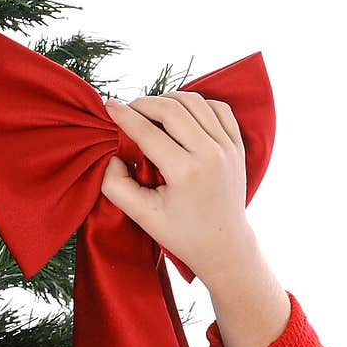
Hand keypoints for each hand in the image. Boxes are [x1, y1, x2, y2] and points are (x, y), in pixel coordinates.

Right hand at [101, 90, 252, 285]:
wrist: (225, 246)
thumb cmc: (182, 234)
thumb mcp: (143, 216)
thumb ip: (116, 185)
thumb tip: (111, 154)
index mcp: (186, 172)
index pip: (148, 131)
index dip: (123, 116)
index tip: (108, 107)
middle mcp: (211, 154)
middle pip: (171, 108)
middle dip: (144, 104)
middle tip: (129, 112)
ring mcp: (228, 148)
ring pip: (195, 102)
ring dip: (169, 100)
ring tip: (152, 113)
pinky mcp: (238, 146)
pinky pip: (218, 108)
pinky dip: (198, 105)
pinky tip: (182, 116)